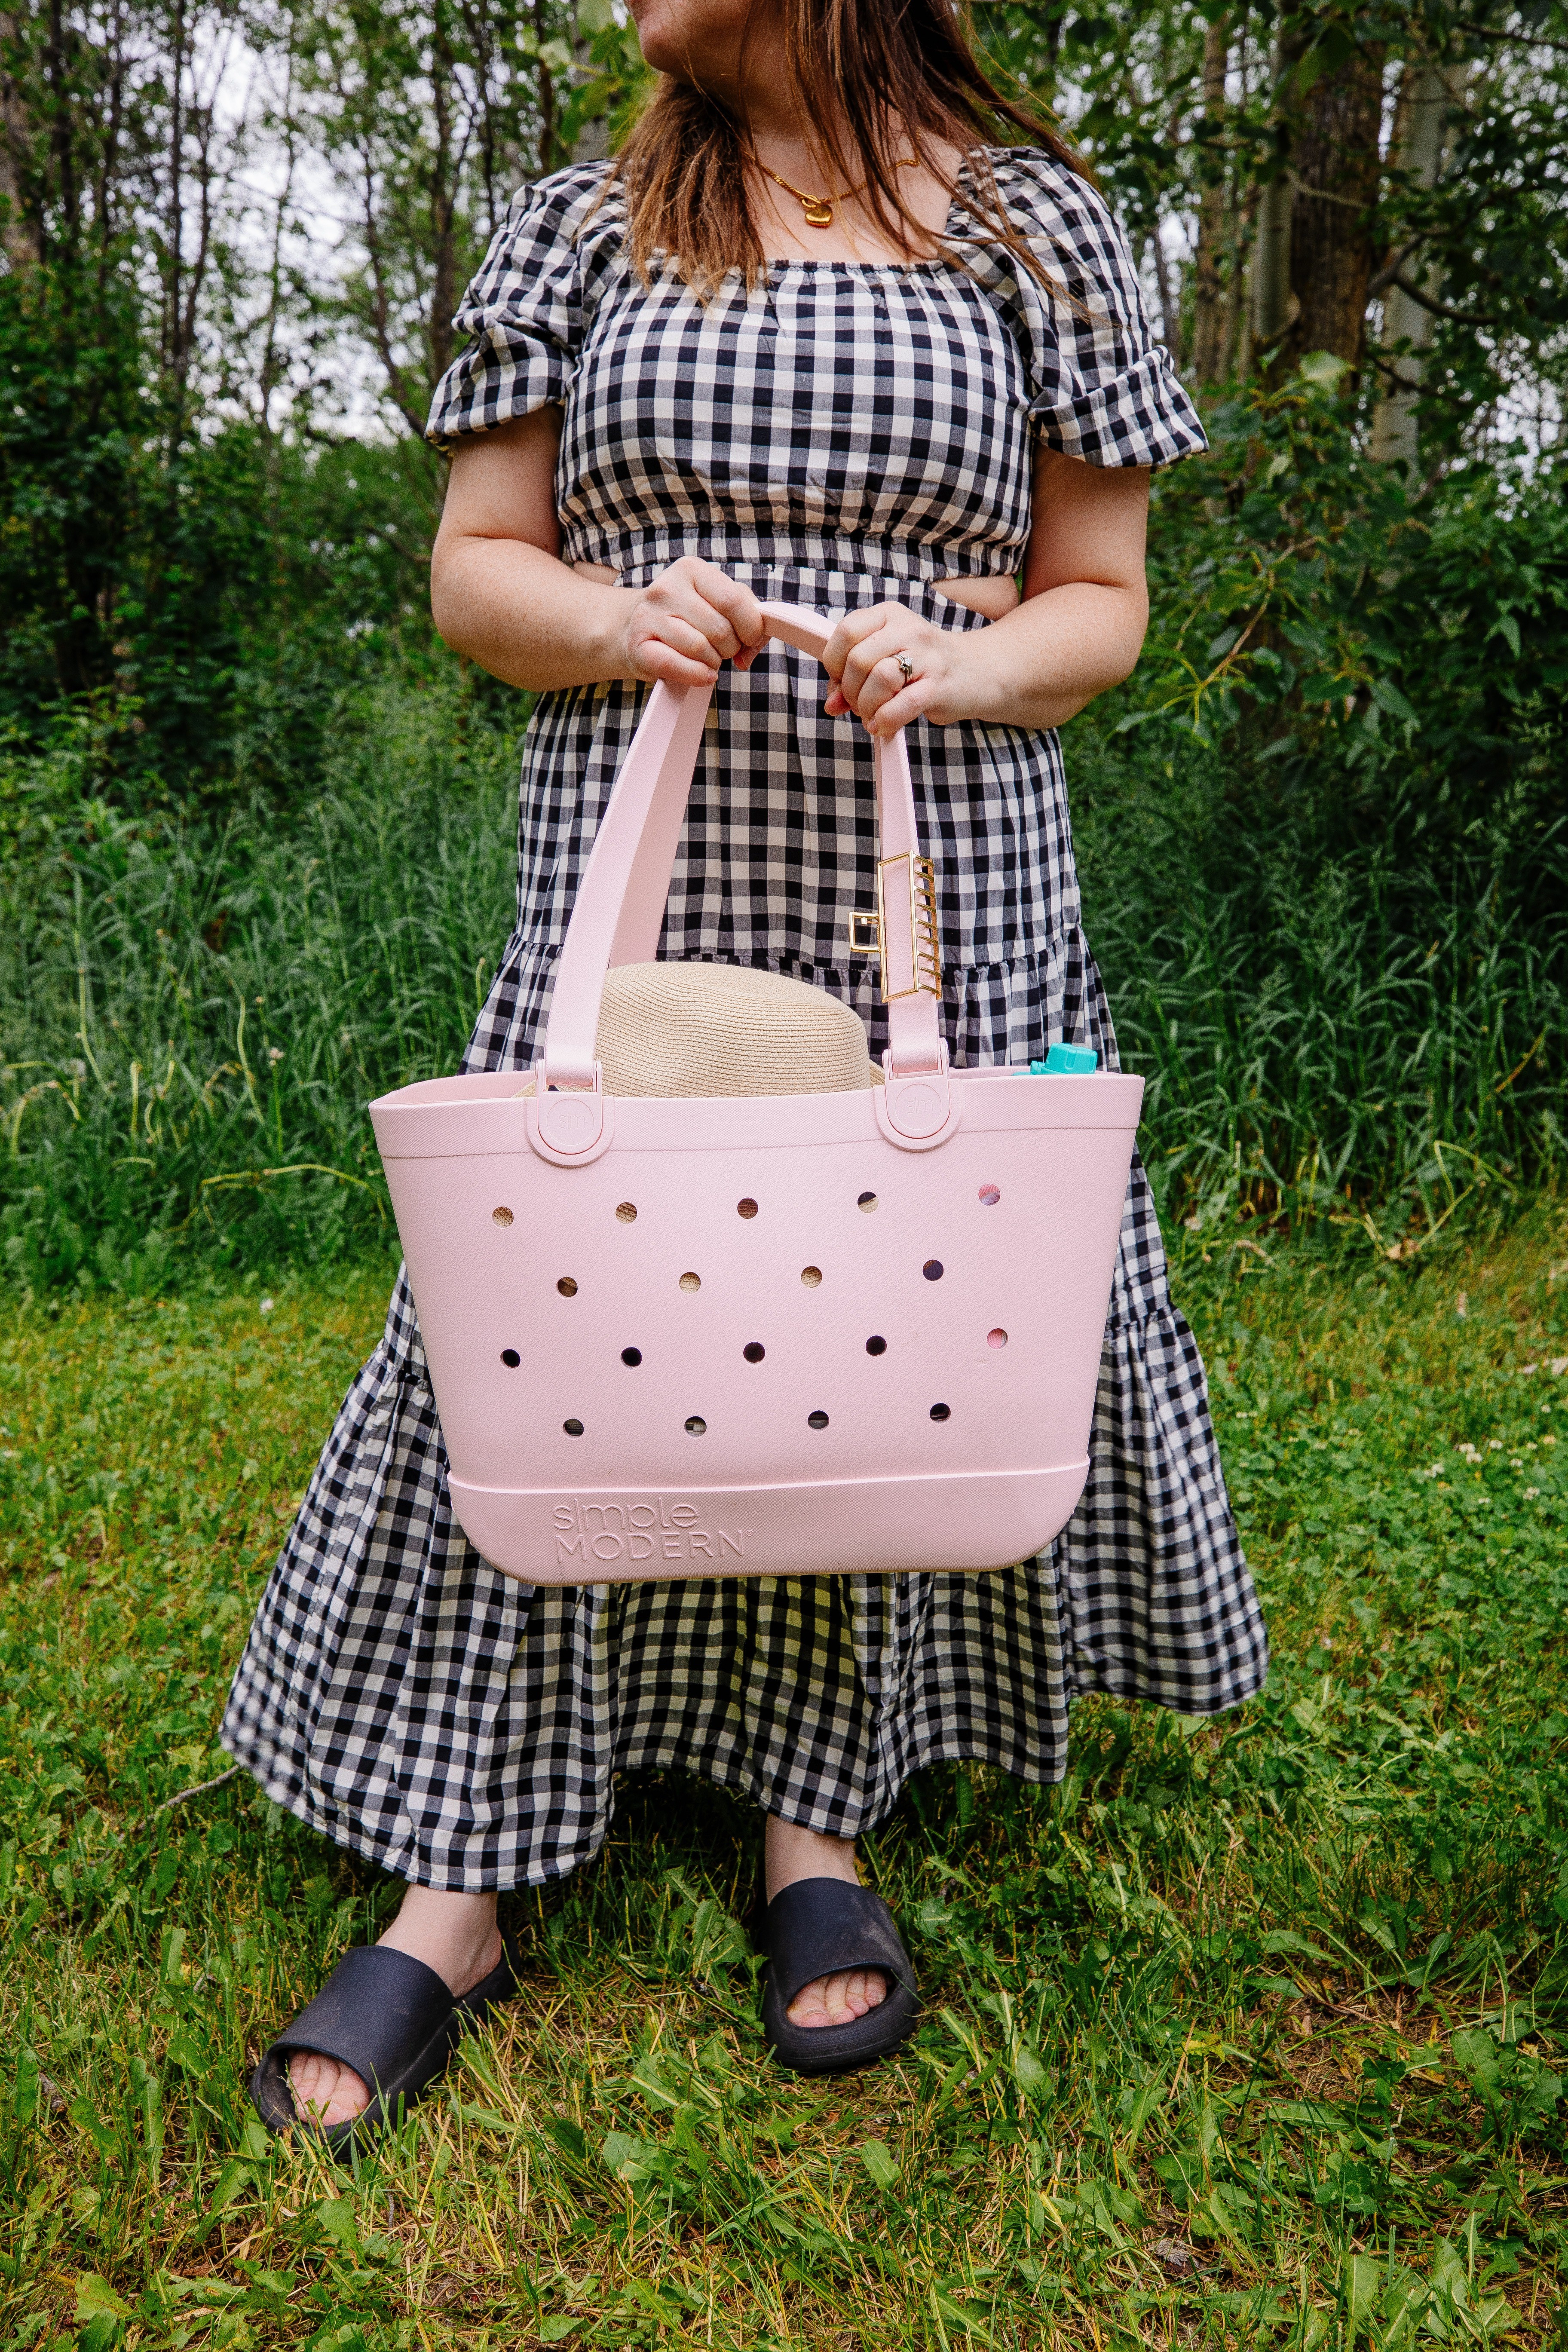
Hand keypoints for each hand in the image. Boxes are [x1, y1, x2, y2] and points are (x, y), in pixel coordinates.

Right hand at [618, 556, 764, 690]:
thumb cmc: (684, 616)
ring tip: (708, 659)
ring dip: (713, 662)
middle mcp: (667, 588)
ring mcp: (649, 617)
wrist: (632, 627)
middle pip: (720, 629)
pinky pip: (679, 666)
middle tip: (722, 649)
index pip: (733, 600)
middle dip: (730, 647)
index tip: (750, 638)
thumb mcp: (714, 601)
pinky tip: (703, 673)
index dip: (750, 627)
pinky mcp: (639, 646)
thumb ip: (745, 612)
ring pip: (701, 649)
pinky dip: (698, 675)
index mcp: (691, 569)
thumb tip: (756, 643)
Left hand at [822, 602, 983, 737]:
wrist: (977, 673)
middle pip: (858, 660)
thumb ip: (853, 678)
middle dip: (851, 691)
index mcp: (889, 615)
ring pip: (878, 679)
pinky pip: (901, 705)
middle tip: (859, 704)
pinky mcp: (939, 685)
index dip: (835, 663)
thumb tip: (831, 704)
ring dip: (867, 707)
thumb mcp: (885, 660)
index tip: (842, 681)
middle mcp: (908, 629)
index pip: (845, 632)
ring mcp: (927, 656)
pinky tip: (882, 725)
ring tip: (873, 714)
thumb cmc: (923, 667)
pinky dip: (885, 720)